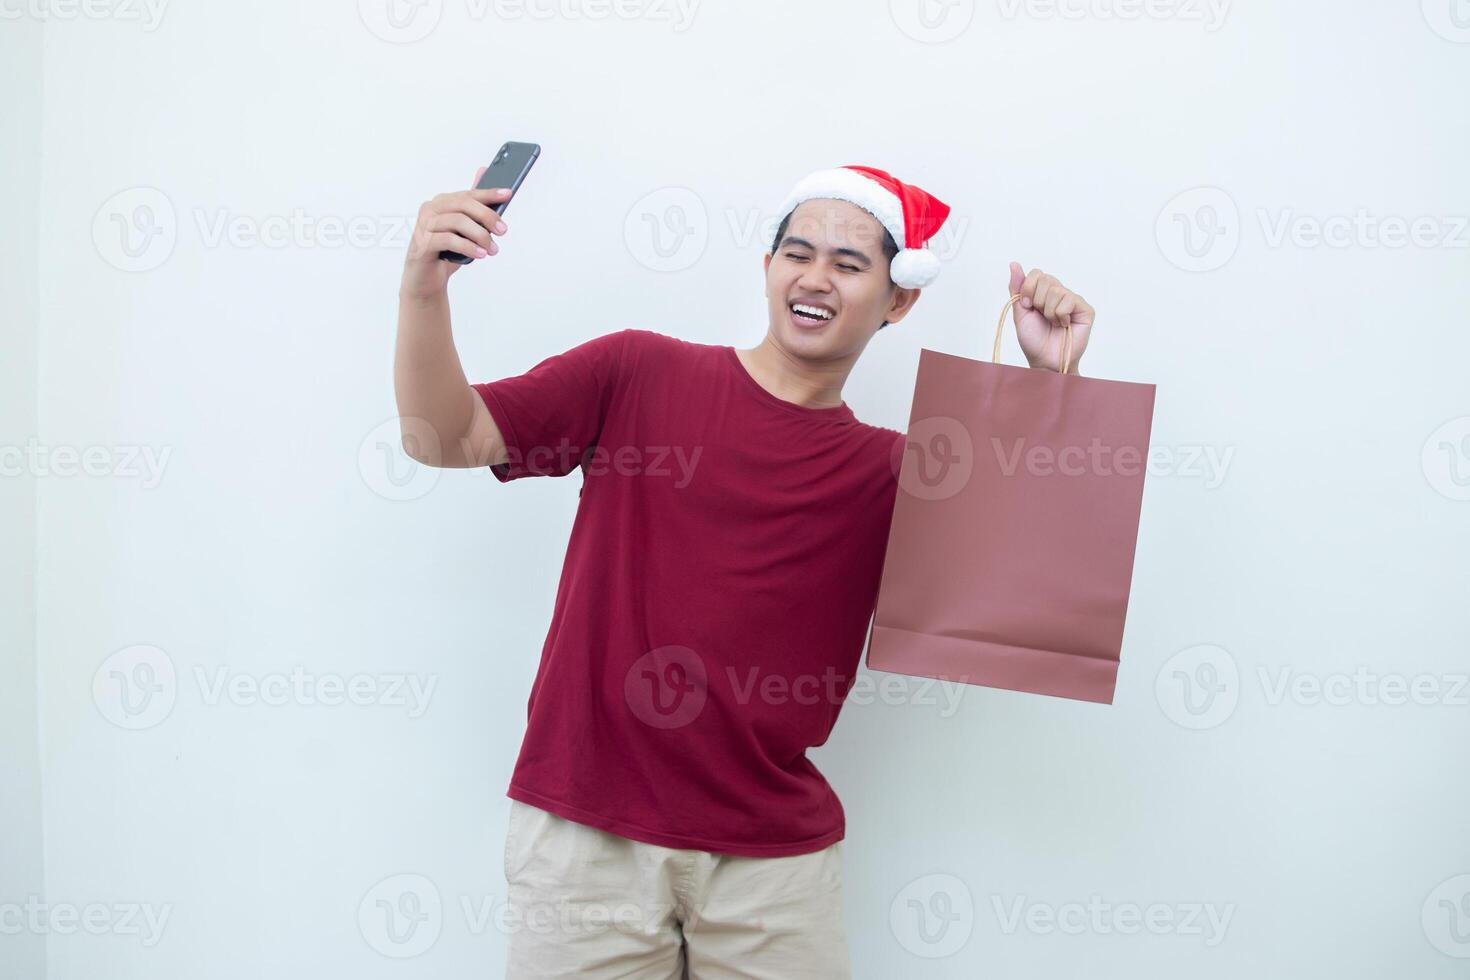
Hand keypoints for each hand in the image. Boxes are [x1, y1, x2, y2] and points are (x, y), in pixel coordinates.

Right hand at [401, 166, 511, 301]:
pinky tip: (480, 254)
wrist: (427, 280)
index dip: (488, 193)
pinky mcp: (422, 244)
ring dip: (480, 235)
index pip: (468, 194)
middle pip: (463, 204)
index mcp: (441, 203)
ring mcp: (424, 226)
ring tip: (493, 249)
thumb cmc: (446, 252)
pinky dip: (468, 247)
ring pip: (457, 221)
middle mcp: (430, 210)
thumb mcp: (465, 231)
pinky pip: (448, 240)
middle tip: (503, 230)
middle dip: (487, 216)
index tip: (507, 194)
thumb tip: (483, 173)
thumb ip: (473, 208)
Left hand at [1007, 262, 1093, 373]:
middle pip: (1046, 279)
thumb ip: (1018, 287)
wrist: (1044, 359)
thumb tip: (1014, 263)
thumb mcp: (1020, 311)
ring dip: (1049, 311)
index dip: (1028, 289)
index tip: (1027, 307)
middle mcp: (1060, 293)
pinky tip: (1064, 324)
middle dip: (1037, 301)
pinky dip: (1060, 315)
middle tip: (1042, 317)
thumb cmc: (1033, 339)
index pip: (1037, 273)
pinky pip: (1069, 300)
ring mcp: (1073, 300)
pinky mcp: (1085, 309)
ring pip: (1056, 290)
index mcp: (1044, 292)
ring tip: (1053, 323)